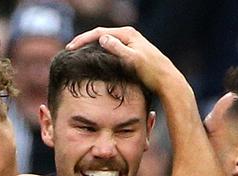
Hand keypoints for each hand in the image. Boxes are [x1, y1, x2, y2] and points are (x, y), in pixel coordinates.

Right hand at [67, 26, 183, 93]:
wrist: (167, 81)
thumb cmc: (151, 72)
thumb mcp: (133, 60)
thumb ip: (117, 49)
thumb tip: (102, 38)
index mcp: (127, 34)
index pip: (99, 33)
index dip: (83, 40)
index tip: (70, 48)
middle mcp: (129, 36)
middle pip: (101, 35)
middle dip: (84, 42)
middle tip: (70, 50)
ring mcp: (130, 44)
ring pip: (105, 43)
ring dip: (91, 47)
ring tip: (78, 55)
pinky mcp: (132, 53)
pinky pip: (111, 50)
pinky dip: (100, 54)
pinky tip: (94, 62)